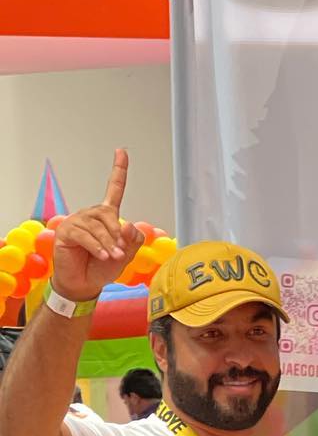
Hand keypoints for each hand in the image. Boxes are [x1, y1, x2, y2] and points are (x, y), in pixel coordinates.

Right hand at [50, 149, 142, 303]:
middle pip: (109, 215)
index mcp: (107, 216)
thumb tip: (128, 225)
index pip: (114, 190)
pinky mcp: (67, 230)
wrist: (85, 283)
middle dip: (118, 236)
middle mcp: (91, 214)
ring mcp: (77, 221)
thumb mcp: (126, 255)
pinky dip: (97, 248)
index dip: (118, 171)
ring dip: (109, 245)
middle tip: (121, 253)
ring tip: (113, 258)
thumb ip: (132, 240)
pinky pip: (86, 235)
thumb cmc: (103, 267)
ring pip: (98, 227)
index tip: (122, 152)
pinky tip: (103, 256)